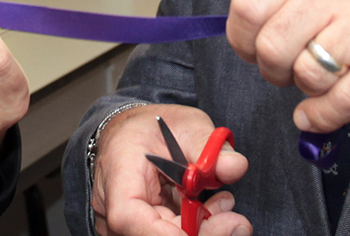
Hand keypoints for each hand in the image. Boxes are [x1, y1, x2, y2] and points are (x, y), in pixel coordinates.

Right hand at [90, 104, 250, 235]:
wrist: (132, 135)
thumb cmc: (153, 128)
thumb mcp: (187, 125)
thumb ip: (210, 146)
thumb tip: (234, 167)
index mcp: (117, 176)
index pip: (129, 218)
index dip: (172, 234)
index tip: (216, 224)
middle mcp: (111, 210)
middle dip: (204, 233)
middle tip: (237, 219)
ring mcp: (123, 227)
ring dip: (203, 230)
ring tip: (223, 203)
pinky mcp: (139, 232)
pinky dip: (196, 230)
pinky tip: (210, 210)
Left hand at [226, 0, 349, 132]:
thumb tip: (243, 31)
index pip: (248, 3)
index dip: (243, 39)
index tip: (253, 50)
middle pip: (272, 45)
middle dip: (273, 71)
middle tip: (290, 71)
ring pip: (306, 74)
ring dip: (307, 90)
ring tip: (323, 78)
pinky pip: (344, 99)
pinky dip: (324, 117)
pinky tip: (320, 115)